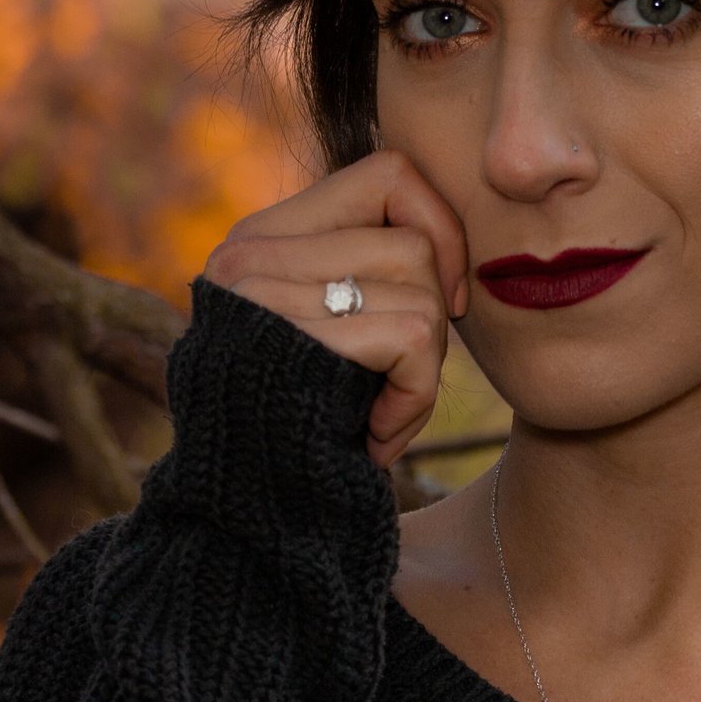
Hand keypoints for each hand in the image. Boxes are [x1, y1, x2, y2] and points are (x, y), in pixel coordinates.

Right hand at [199, 147, 469, 469]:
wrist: (248, 527)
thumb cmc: (305, 435)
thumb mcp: (329, 336)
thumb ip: (364, 273)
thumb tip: (452, 237)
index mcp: (262, 239)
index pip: (390, 174)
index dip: (438, 229)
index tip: (441, 303)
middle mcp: (250, 252)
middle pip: (415, 240)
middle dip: (433, 319)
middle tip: (399, 381)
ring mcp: (263, 291)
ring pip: (421, 286)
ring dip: (425, 369)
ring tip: (380, 414)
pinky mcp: (293, 336)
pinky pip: (416, 334)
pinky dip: (416, 398)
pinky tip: (375, 439)